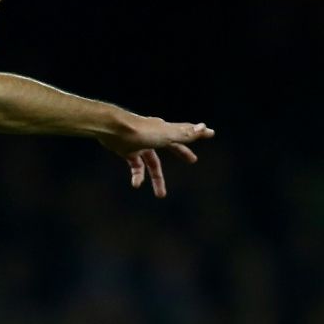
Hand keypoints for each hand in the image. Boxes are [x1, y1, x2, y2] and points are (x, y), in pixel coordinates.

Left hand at [96, 117, 214, 197]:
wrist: (113, 128)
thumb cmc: (142, 131)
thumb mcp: (167, 135)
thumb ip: (186, 134)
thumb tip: (206, 128)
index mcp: (166, 131)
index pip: (185, 133)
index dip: (198, 133)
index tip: (210, 133)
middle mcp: (155, 135)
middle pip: (171, 146)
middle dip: (182, 153)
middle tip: (192, 160)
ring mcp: (141, 142)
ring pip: (152, 162)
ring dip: (157, 178)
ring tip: (161, 195)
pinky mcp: (127, 149)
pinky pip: (135, 166)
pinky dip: (137, 176)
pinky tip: (136, 185)